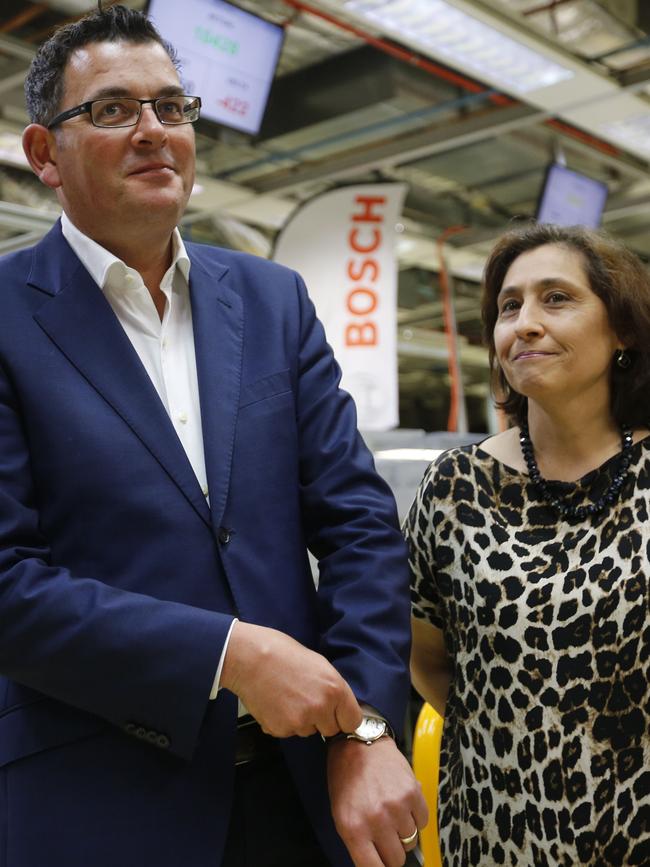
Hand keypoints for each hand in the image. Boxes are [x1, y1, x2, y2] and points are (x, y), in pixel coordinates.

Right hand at [220, 622, 362, 737]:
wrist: (250, 658)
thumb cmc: (283, 653)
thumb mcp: (319, 664)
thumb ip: (332, 688)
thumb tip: (339, 706)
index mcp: (334, 689)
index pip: (352, 722)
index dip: (343, 717)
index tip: (336, 714)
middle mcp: (320, 708)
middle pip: (331, 730)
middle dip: (321, 719)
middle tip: (305, 699)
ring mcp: (300, 721)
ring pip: (308, 731)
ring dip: (302, 720)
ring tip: (288, 697)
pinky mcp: (280, 730)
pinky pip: (289, 732)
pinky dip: (283, 722)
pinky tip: (276, 703)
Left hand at [327, 737, 427, 866]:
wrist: (359, 743)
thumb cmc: (346, 778)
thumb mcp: (341, 814)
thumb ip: (358, 843)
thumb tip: (378, 863)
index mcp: (353, 829)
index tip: (382, 863)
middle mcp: (376, 821)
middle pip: (396, 859)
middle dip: (392, 851)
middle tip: (386, 835)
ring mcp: (396, 807)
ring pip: (411, 841)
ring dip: (404, 831)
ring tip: (392, 812)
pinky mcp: (412, 792)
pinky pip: (423, 821)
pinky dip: (416, 816)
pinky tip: (403, 803)